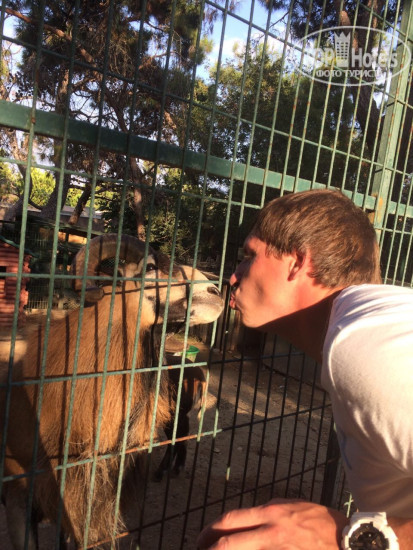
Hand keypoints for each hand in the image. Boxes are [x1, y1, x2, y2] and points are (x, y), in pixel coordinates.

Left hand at [197, 498, 348, 548]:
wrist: (348, 540)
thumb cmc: (320, 521)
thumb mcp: (291, 506)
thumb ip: (269, 512)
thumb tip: (249, 520)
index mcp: (271, 513)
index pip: (231, 520)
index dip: (211, 531)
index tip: (201, 540)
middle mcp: (271, 531)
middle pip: (230, 542)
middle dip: (211, 549)